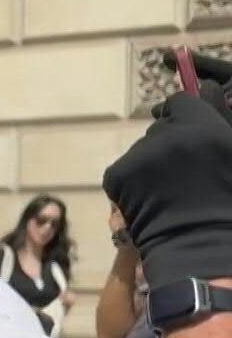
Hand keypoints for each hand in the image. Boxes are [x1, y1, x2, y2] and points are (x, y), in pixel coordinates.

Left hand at [104, 93, 231, 286]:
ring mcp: (140, 155)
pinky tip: (149, 202)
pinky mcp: (117, 174)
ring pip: (142, 151)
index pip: (184, 102)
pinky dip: (132, 183)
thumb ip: (219, 125)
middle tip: (183, 173)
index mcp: (205, 127)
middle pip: (162, 128)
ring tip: (167, 193)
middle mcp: (169, 135)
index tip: (189, 131)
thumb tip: (209, 90)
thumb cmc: (228, 206)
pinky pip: (124, 171)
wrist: (200, 247)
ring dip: (151, 165)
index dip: (186, 116)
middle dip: (170, 143)